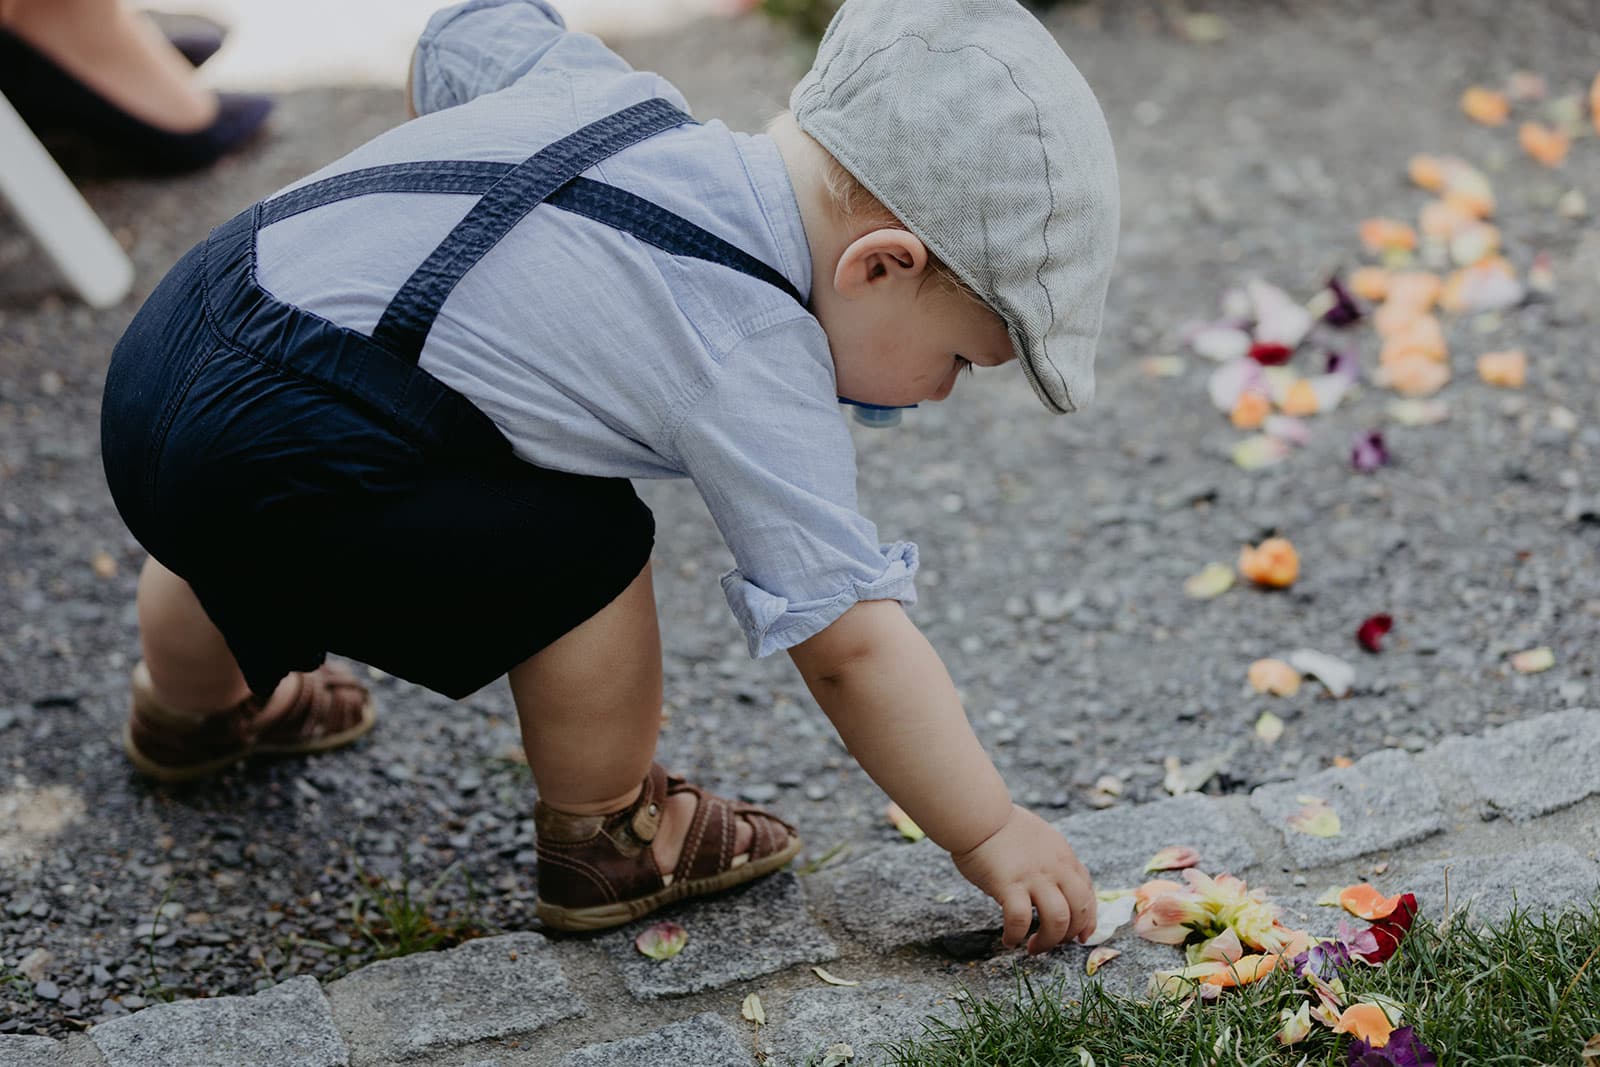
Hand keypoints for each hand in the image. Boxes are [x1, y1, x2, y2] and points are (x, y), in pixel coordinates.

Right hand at [950, 804, 1096, 954]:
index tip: (1081, 936)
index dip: (1088, 919)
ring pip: (1058, 920)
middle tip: (1053, 943)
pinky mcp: (1009, 885)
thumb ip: (1050, 862)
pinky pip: (1020, 920)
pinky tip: (1008, 939)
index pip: (1088, 892)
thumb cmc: (1001, 826)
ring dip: (1049, 941)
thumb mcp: (1040, 839)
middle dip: (1070, 934)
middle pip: (1080, 910)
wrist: (979, 814)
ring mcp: (1034, 877)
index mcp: (1064, 856)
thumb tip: (1051, 889)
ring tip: (1033, 947)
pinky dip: (1016, 935)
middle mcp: (1056, 868)